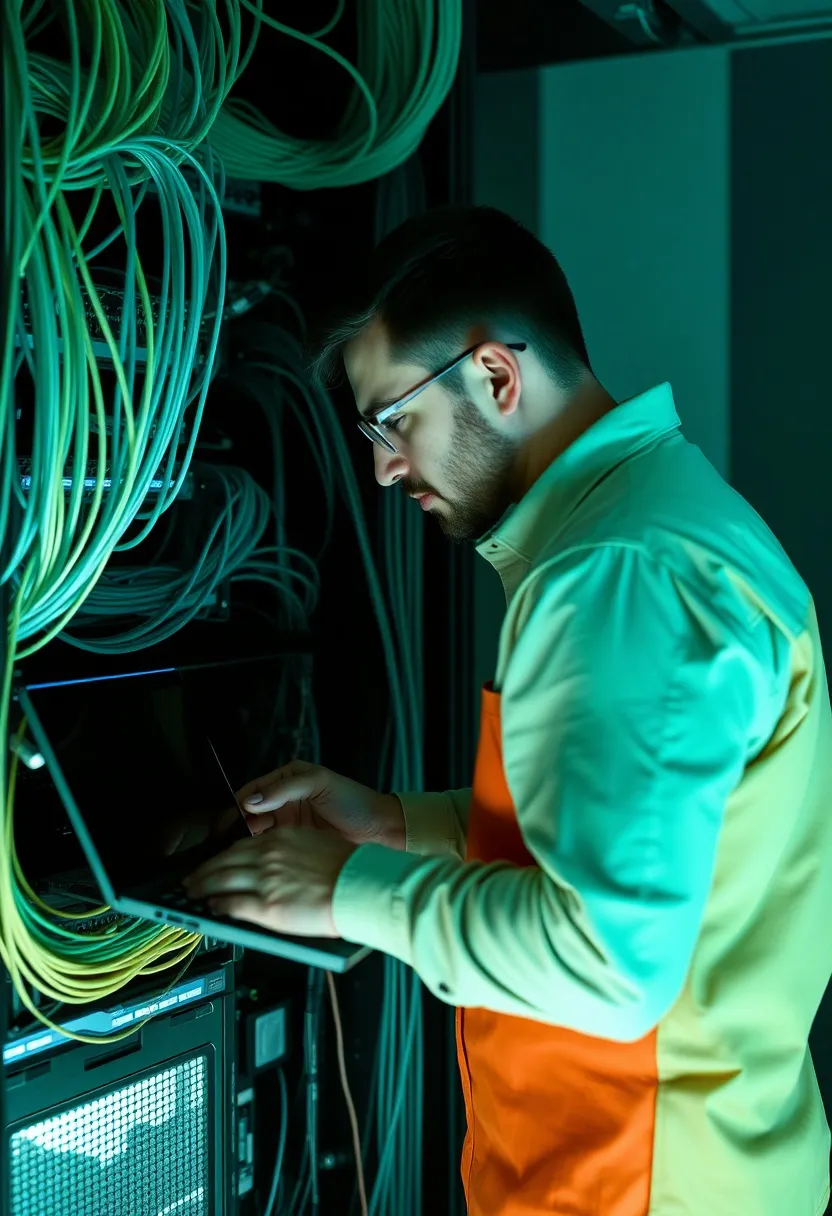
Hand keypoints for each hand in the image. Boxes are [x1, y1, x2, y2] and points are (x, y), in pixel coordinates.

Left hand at [183, 827, 356, 937]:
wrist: (362, 887)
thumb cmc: (349, 869)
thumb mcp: (315, 846)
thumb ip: (290, 852)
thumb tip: (274, 865)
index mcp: (282, 838)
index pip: (241, 844)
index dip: (223, 855)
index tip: (215, 860)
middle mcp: (269, 855)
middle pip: (224, 860)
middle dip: (204, 870)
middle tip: (192, 878)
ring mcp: (265, 880)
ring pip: (221, 880)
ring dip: (203, 886)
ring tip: (193, 892)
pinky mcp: (266, 906)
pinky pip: (232, 904)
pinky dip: (218, 905)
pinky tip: (212, 907)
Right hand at [237, 760, 405, 848]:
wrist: (379, 830)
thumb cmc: (355, 801)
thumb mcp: (320, 783)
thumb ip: (285, 788)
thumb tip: (252, 800)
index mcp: (288, 779)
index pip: (253, 791)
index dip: (237, 805)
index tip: (226, 821)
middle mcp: (284, 800)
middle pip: (249, 813)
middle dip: (236, 826)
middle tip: (225, 842)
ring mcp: (289, 822)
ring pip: (255, 831)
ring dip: (244, 841)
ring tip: (235, 854)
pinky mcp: (294, 843)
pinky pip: (269, 847)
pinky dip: (259, 853)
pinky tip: (254, 861)